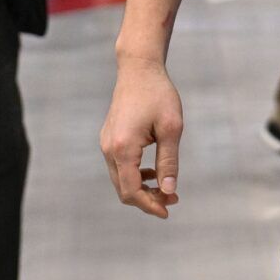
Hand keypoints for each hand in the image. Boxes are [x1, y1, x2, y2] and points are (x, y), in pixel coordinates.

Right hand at [99, 57, 183, 217]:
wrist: (139, 69)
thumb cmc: (158, 94)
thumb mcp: (171, 128)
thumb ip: (169, 161)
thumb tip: (169, 190)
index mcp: (123, 148)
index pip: (131, 190)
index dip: (149, 205)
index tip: (168, 210)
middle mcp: (109, 149)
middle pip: (123, 189)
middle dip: (147, 199)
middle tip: (173, 199)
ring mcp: (106, 144)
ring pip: (120, 180)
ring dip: (142, 189)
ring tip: (167, 189)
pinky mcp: (109, 139)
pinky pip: (119, 167)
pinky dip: (135, 176)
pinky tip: (154, 173)